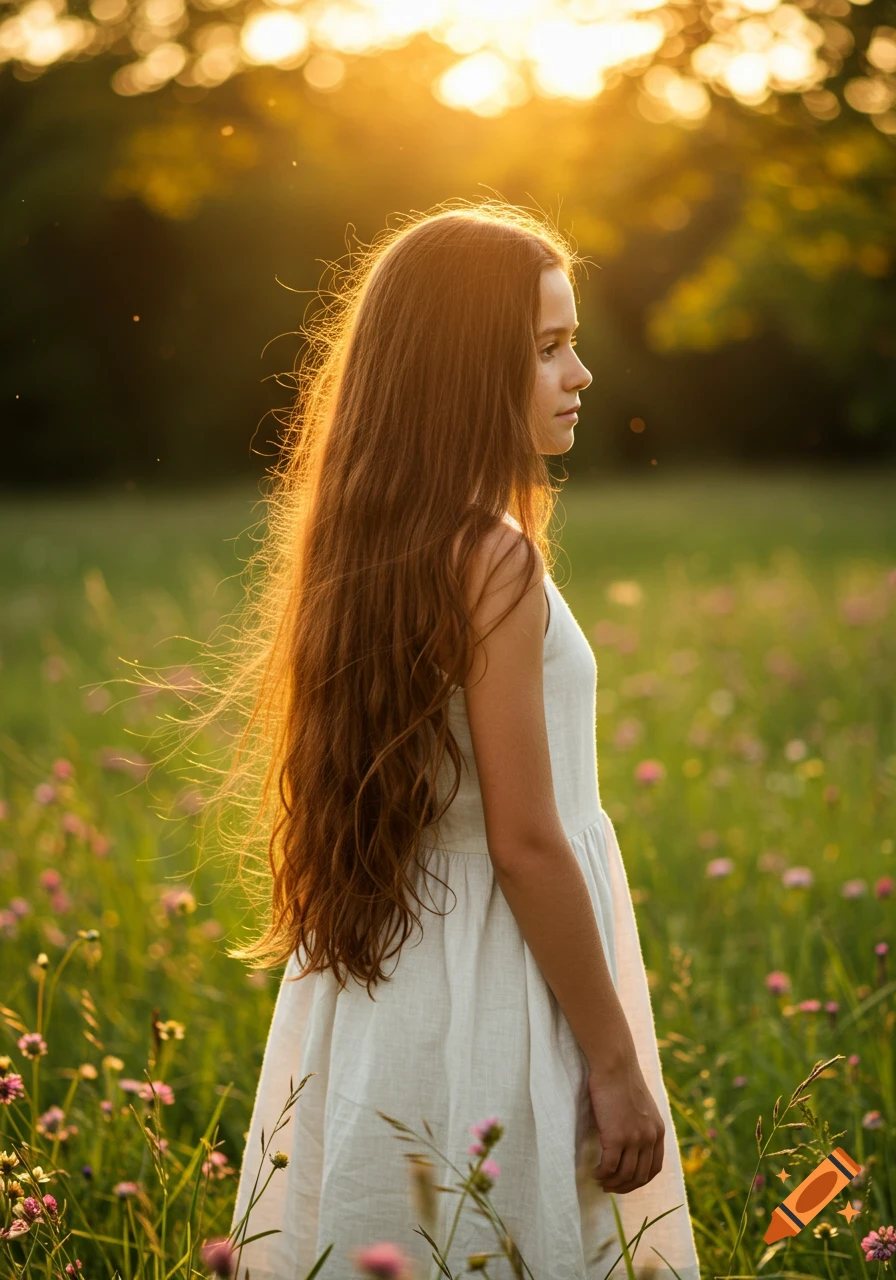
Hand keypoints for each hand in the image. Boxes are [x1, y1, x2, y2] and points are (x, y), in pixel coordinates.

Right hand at [586, 1056, 664, 1194]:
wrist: (615, 1065)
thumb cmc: (623, 1081)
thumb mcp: (643, 1106)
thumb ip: (642, 1125)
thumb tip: (632, 1143)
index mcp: (658, 1131)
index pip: (654, 1168)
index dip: (640, 1180)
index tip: (626, 1182)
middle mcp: (650, 1138)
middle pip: (639, 1176)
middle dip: (624, 1186)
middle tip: (610, 1187)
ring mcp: (634, 1139)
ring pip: (624, 1174)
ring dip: (611, 1183)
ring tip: (600, 1180)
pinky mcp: (616, 1137)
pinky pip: (609, 1166)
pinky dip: (601, 1174)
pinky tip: (594, 1172)